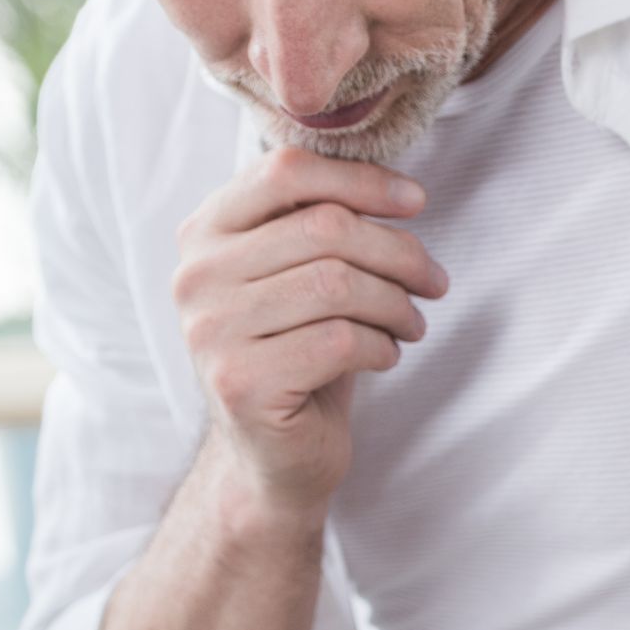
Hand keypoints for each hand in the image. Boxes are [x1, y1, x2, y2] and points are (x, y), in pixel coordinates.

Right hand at [173, 146, 447, 514]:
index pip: (286, 172)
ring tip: (412, 324)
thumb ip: (322, 225)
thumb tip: (398, 189)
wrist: (274, 456)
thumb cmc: (300, 353)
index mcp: (205, 232)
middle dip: (399, 253)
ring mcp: (210, 331)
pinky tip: (384, 356)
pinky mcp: (241, 383)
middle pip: (324, 227)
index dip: (362, 179)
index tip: (417, 201)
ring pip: (337, 284)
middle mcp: (195, 276)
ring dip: (396, 304)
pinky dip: (381, 347)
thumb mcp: (303, 277)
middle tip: (434, 283)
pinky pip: (339, 342)